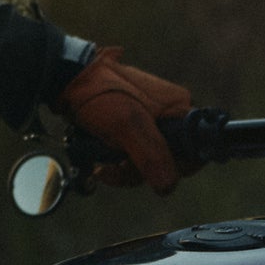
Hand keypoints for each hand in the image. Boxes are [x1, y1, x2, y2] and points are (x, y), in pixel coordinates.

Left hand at [59, 46, 191, 194]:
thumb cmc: (99, 93)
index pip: (197, 149)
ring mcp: (149, 118)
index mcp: (179, 107)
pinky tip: (101, 161)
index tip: (154, 175)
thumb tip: (168, 185)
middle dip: (141, 172)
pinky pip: (132, 152)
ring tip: (102, 166)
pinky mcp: (131, 124)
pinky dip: (117, 160)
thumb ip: (150, 155)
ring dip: (124, 169)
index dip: (178, 168)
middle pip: (169, 159)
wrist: (67, 78)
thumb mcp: (127, 125)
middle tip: (114, 168)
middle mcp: (169, 112)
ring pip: (148, 159)